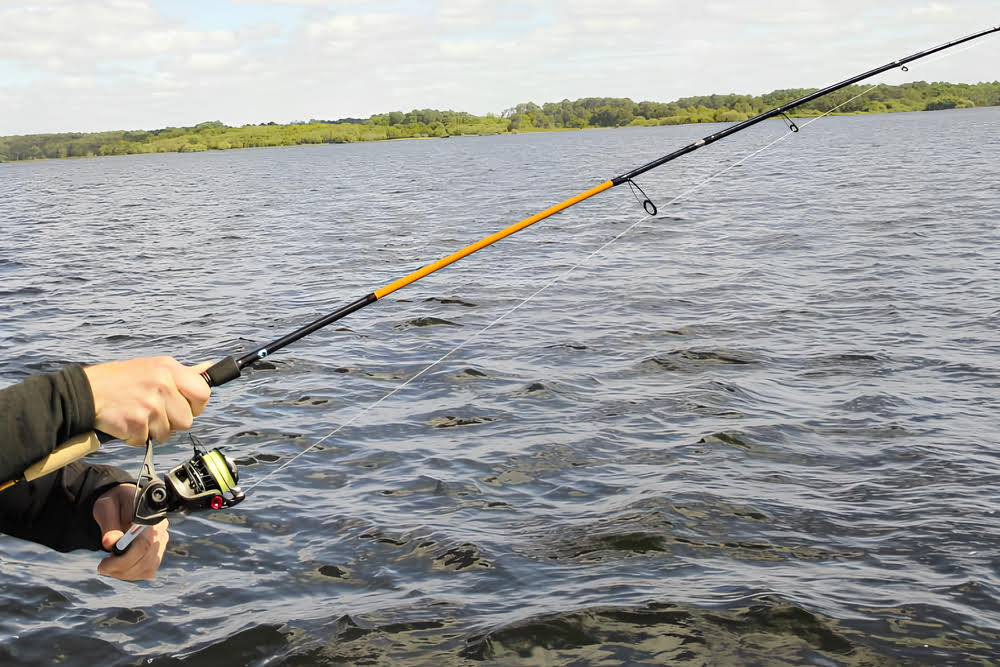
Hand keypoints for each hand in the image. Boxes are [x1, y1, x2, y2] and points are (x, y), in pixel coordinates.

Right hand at [83, 356, 212, 445]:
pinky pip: (146, 440)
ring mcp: (150, 405)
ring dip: (153, 430)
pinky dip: (136, 436)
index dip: (196, 406)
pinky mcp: (136, 423)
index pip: (203, 393)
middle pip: (187, 421)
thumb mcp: (155, 367)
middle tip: (153, 411)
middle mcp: (162, 385)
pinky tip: (126, 421)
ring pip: (168, 433)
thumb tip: (209, 369)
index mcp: (169, 369)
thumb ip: (184, 373)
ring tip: (138, 415)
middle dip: (172, 422)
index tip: (184, 407)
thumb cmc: (122, 380)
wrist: (84, 392)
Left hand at [93, 484, 169, 580]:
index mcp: (150, 515)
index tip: (104, 564)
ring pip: (148, 568)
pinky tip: (119, 566)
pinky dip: (130, 573)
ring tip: (109, 565)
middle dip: (121, 569)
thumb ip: (109, 523)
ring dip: (125, 573)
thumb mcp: (106, 508)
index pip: (144, 544)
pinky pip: (147, 571)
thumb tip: (111, 543)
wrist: (121, 504)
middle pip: (147, 559)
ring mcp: (161, 542)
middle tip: (102, 566)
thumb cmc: (114, 503)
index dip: (125, 560)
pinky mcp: (158, 552)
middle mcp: (161, 529)